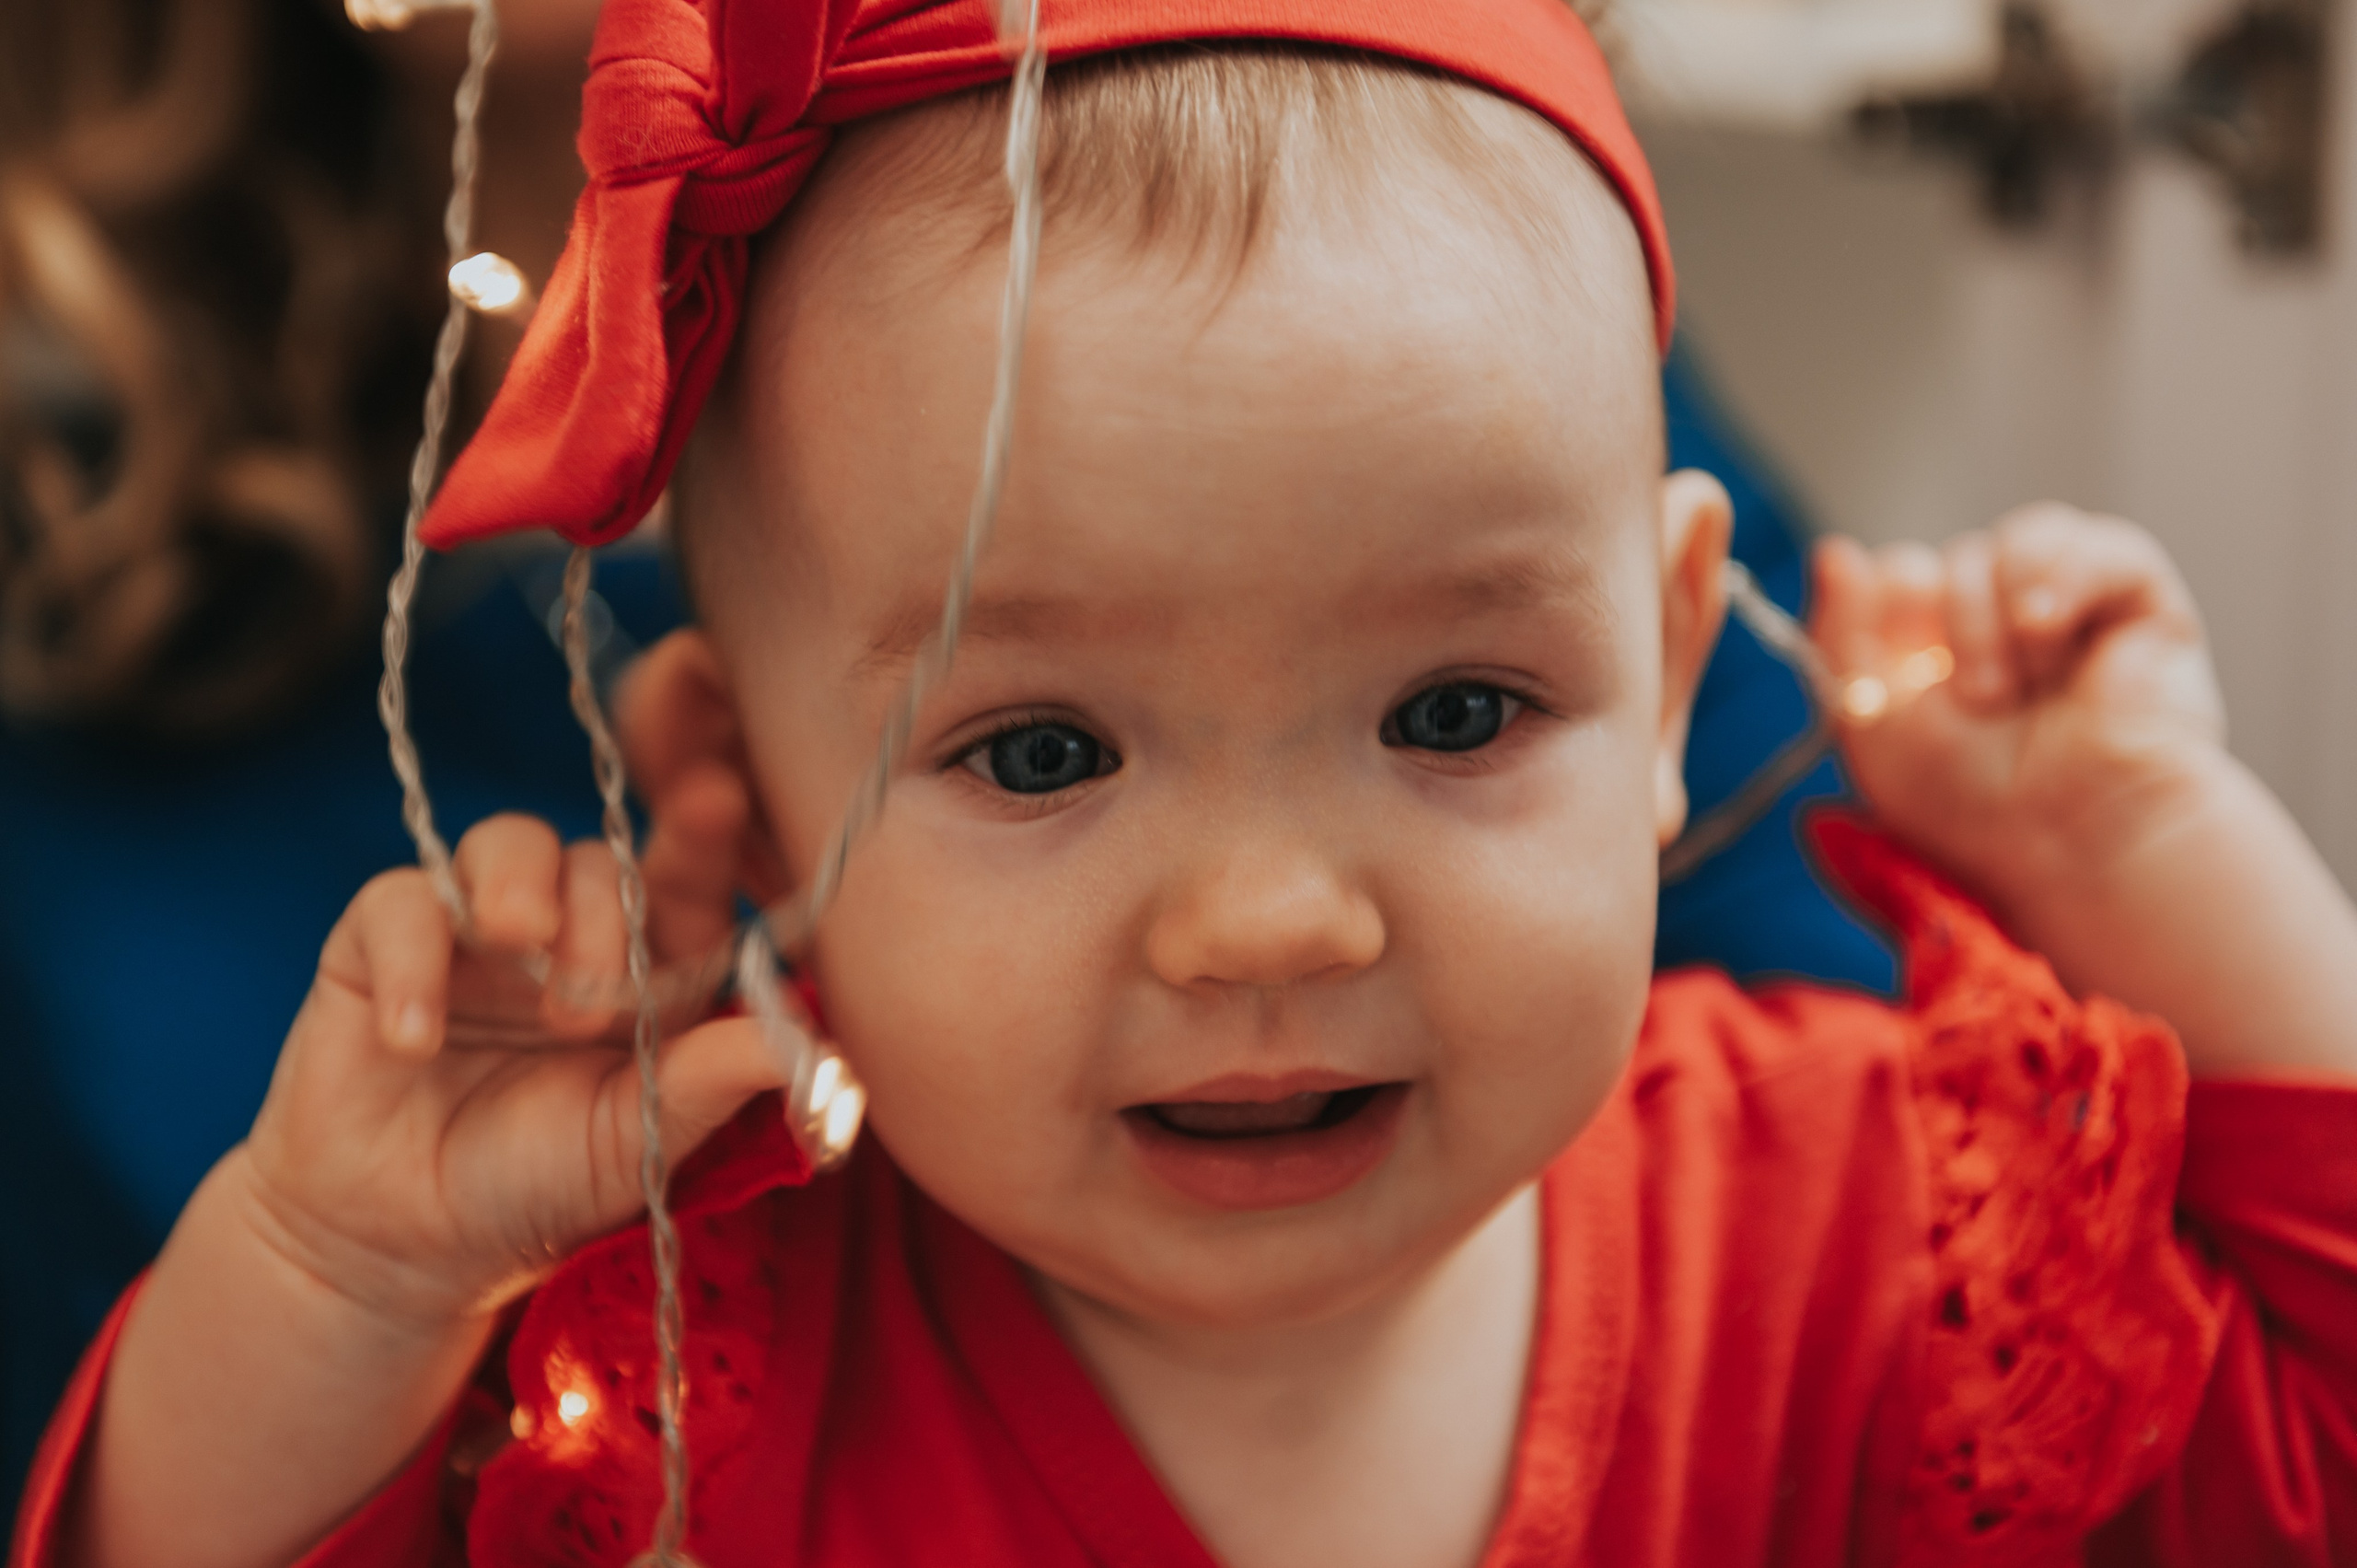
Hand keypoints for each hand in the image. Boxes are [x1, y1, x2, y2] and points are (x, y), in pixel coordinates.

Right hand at [238, 792, 798, 1335]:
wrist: (404, 1246)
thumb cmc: (537, 1185)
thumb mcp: (638, 1140)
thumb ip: (712, 1082)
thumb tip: (816, 1048)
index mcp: (647, 971)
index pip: (684, 882)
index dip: (701, 836)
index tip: (716, 800)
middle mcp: (567, 933)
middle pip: (597, 858)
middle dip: (600, 917)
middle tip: (581, 1011)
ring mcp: (474, 932)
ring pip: (507, 842)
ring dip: (519, 889)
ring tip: (517, 952)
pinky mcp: (382, 945)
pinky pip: (399, 903)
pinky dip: (414, 960)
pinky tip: (417, 1039)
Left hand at [1811, 504, 2226, 912]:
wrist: (2067, 832)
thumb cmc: (1967, 798)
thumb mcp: (1867, 718)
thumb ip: (1837, 631)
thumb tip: (1834, 550)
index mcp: (1940, 647)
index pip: (1900, 572)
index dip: (1894, 615)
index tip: (1905, 677)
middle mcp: (2004, 622)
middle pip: (1954, 558)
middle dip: (1954, 630)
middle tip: (1980, 703)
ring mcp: (2072, 608)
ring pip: (2018, 540)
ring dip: (2000, 618)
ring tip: (2018, 686)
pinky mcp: (2141, 602)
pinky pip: (2100, 544)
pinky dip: (2061, 580)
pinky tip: (2046, 628)